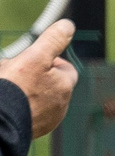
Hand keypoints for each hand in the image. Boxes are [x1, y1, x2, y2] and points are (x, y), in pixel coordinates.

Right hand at [0, 21, 78, 140]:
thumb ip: (52, 41)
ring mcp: (49, 119)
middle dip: (36, 75)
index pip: (65, 68)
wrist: (2, 122)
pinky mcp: (37, 129)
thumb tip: (68, 26)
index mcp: (64, 86)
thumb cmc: (16, 89)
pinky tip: (10, 101)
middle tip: (16, 72)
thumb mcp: (34, 58)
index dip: (49, 61)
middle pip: (51, 83)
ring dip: (28, 89)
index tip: (33, 59)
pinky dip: (23, 104)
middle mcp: (62, 104)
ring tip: (10, 87)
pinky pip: (32, 111)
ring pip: (41, 97)